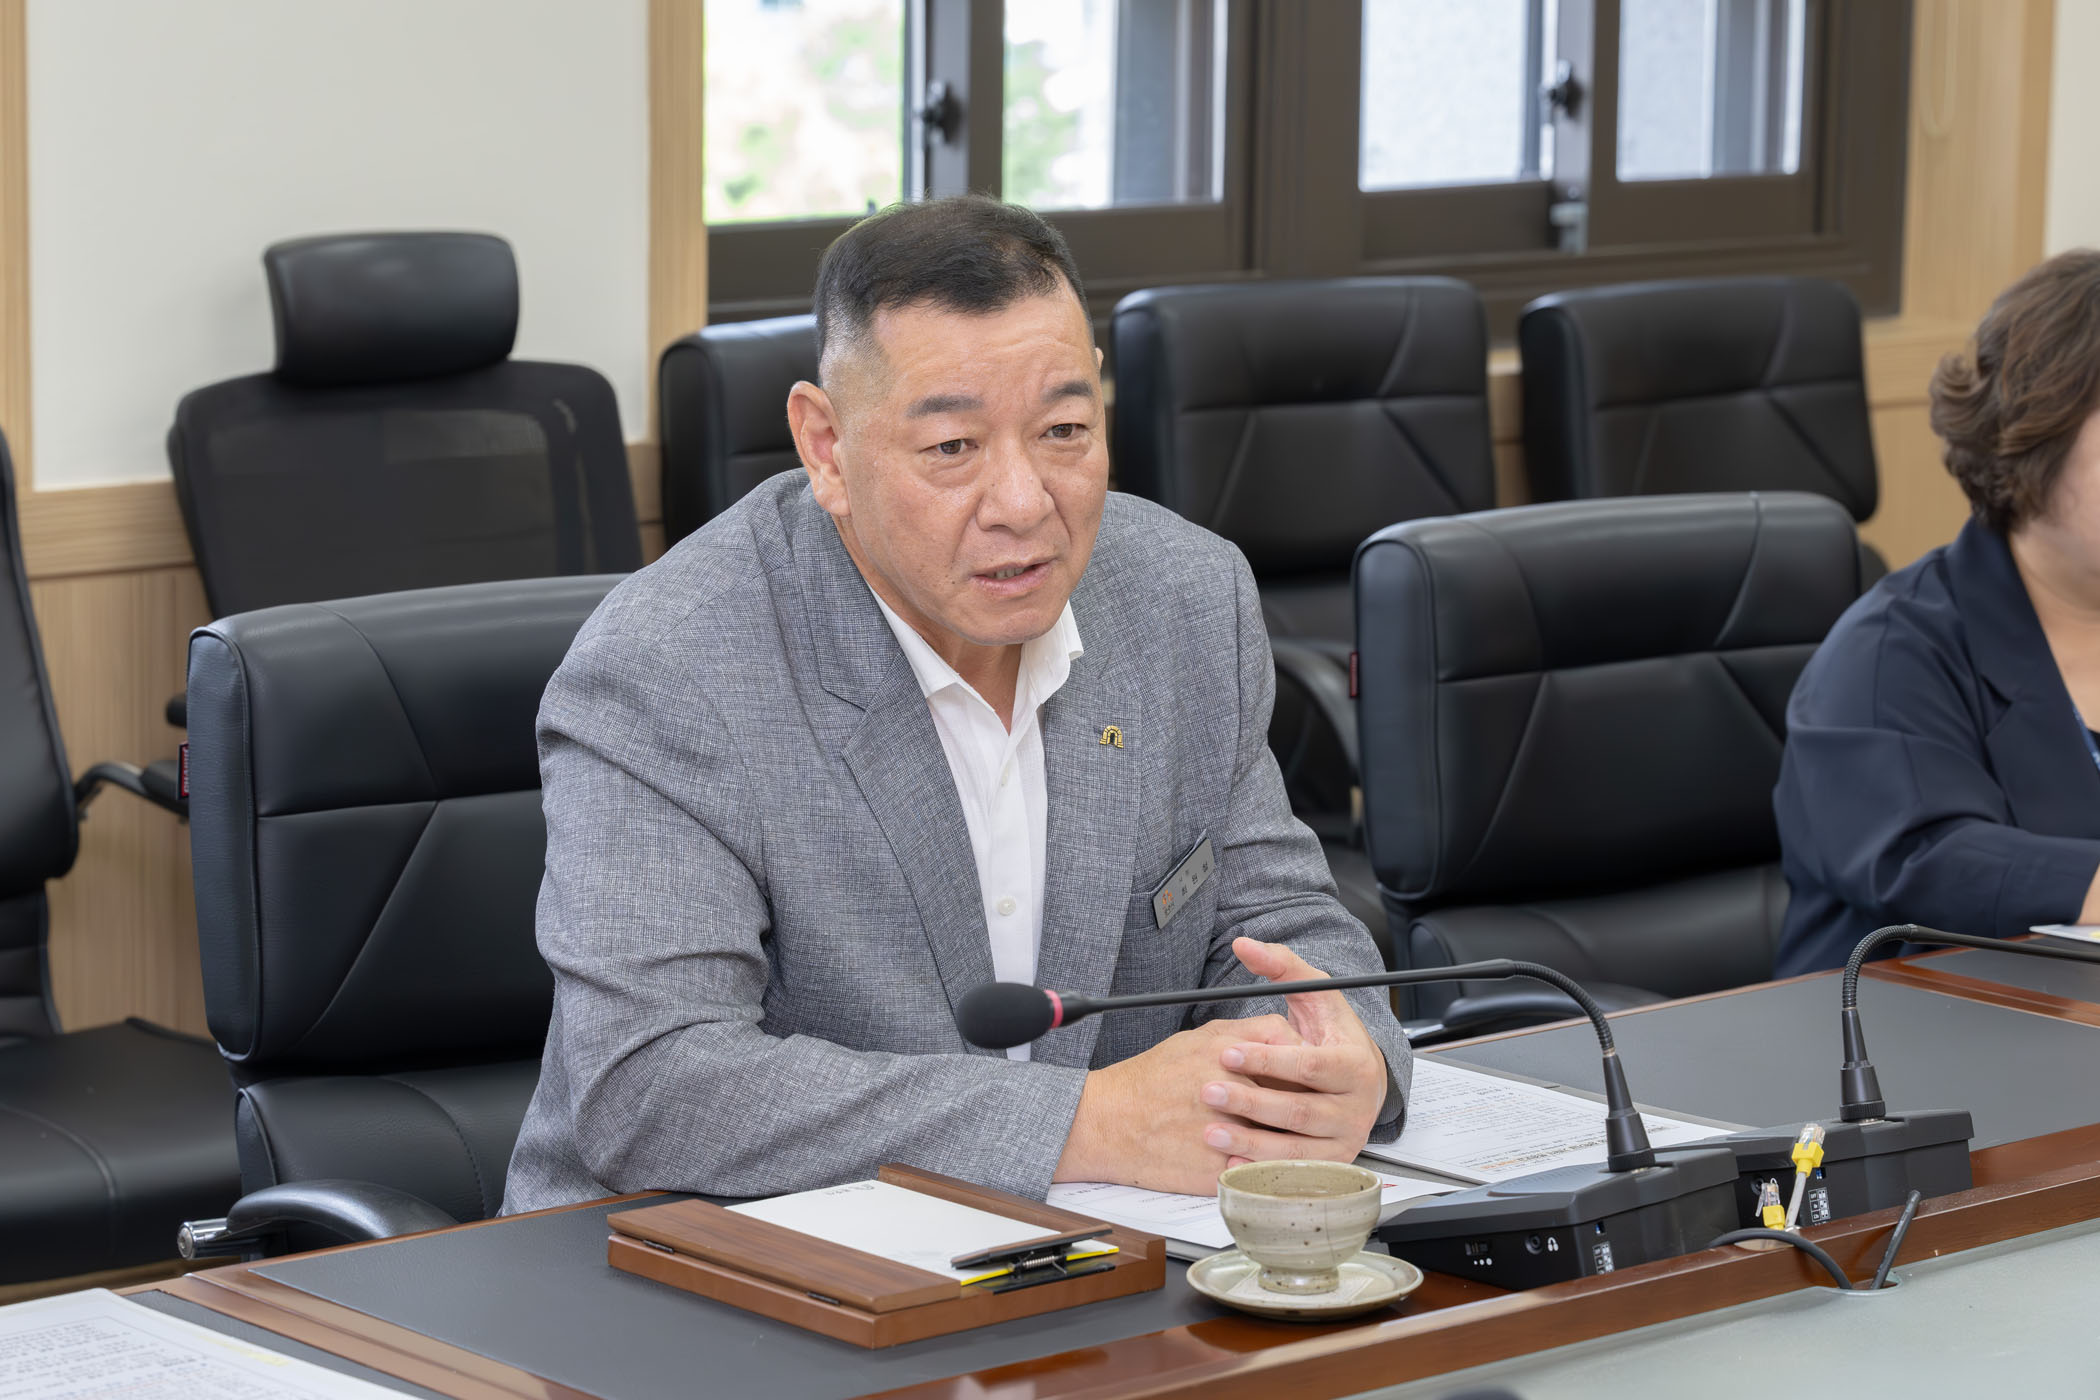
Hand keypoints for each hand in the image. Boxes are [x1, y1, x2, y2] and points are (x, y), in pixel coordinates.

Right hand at [1053, 1013, 1301, 1193]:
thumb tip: (1284, 1033)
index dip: (1304, 1060)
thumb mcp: (1196, 1040)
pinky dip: (1272, 1165)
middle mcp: (1231, 1092)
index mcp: (1227, 1056)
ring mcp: (1227, 1133)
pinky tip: (1271, 1159)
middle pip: (1294, 1094)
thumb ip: (1243, 1035)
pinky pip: (1263, 1169)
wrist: (1108, 1123)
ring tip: (1293, 1133)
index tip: (1305, 1068)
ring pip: (1285, 1136)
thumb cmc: (1149, 1080)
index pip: (1290, 1051)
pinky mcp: (1220, 1167)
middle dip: (1306, 1098)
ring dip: (1294, 1135)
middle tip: (1310, 1100)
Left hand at [1199, 937, 1390, 1166]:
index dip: (1266, 1060)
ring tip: (1209, 1131)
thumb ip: (1282, 966)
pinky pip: (1294, 1173)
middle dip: (1249, 1101)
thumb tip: (1244, 944)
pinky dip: (1261, 1170)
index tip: (1227, 1053)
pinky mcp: (1331, 1165)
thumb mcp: (1315, 995)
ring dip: (1249, 1142)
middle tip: (1207, 1091)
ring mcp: (1344, 1140)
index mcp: (1355, 1064)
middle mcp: (1356, 1107)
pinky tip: (1230, 1164)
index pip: (1308, 1065)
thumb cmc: (1332, 1034)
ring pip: (1294, 1148)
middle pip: (1297, 1109)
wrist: (1362, 1080)